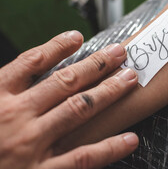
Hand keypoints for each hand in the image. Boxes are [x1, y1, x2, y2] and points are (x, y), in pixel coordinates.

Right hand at [0, 31, 138, 168]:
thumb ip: (4, 89)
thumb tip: (29, 71)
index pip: (30, 63)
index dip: (56, 47)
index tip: (77, 36)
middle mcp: (16, 116)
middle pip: (65, 82)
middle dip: (96, 64)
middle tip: (120, 52)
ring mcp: (31, 144)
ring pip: (78, 110)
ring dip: (108, 92)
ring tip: (129, 78)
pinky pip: (83, 157)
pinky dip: (110, 148)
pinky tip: (131, 139)